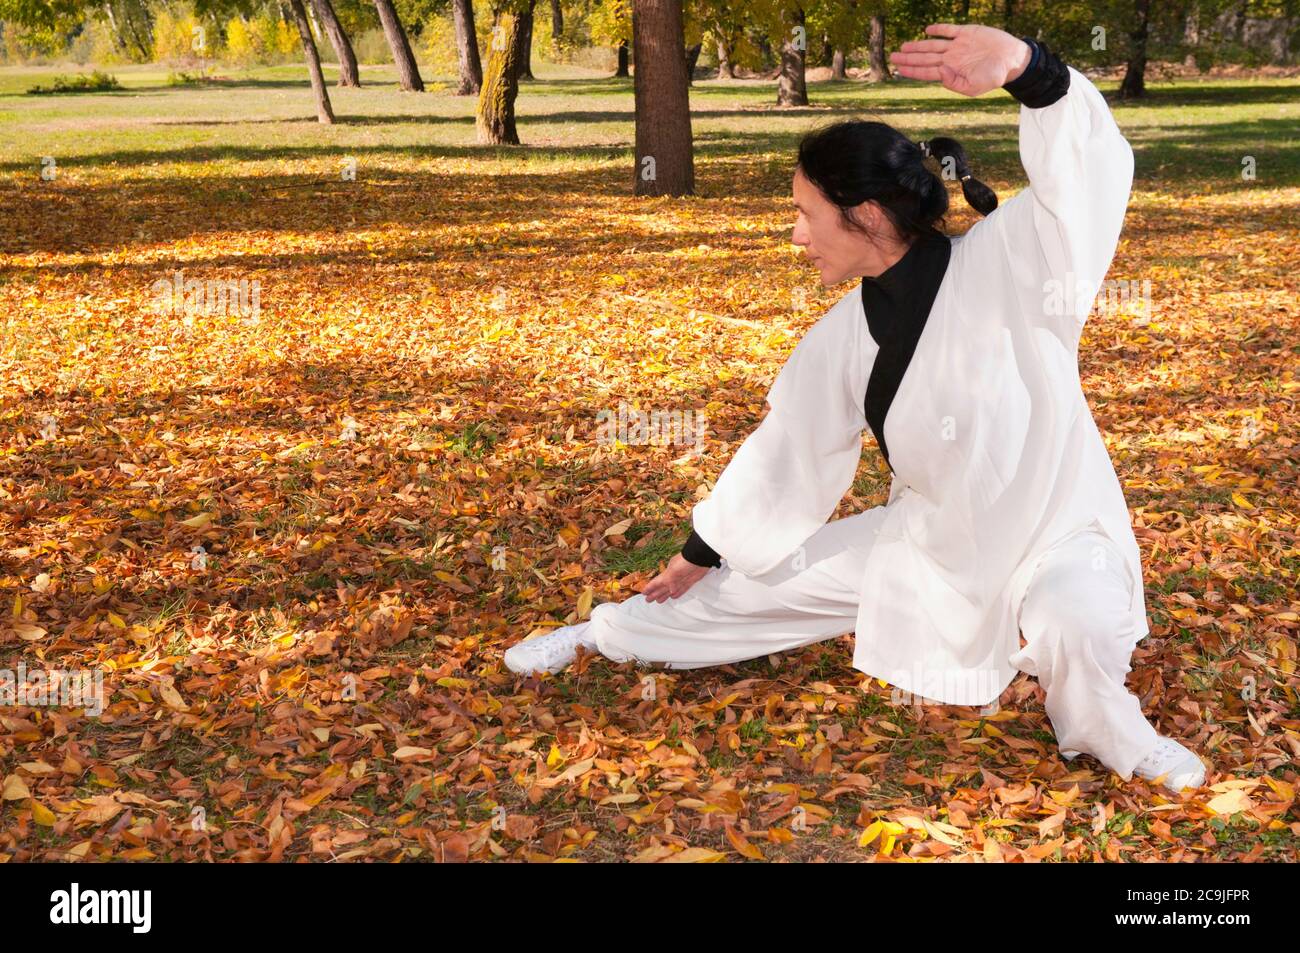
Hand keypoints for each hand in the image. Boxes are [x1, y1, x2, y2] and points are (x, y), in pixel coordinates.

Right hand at [642, 553, 711, 603]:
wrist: (701, 556)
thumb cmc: (686, 560)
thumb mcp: (675, 570)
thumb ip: (671, 581)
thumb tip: (670, 591)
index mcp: (668, 572)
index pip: (657, 582)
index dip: (650, 588)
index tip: (644, 593)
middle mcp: (673, 576)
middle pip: (662, 587)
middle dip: (655, 593)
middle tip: (648, 600)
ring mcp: (682, 578)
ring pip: (671, 589)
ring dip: (664, 595)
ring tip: (658, 601)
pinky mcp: (690, 580)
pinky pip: (682, 588)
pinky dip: (677, 593)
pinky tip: (673, 596)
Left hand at [889, 23, 1031, 97]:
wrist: (1012, 60)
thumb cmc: (994, 77)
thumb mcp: (973, 87)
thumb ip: (954, 83)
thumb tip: (940, 73)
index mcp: (951, 72)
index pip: (926, 72)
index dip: (912, 70)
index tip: (898, 69)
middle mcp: (951, 58)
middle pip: (925, 58)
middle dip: (909, 58)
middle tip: (893, 57)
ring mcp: (958, 45)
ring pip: (933, 45)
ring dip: (918, 45)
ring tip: (903, 46)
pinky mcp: (967, 32)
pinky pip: (950, 30)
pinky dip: (939, 29)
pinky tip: (927, 30)